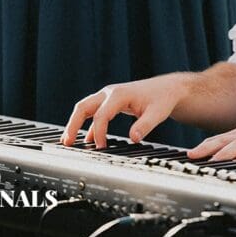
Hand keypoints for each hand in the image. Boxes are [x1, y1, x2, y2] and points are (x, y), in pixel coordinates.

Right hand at [61, 76, 186, 148]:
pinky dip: (87, 125)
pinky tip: (87, 139)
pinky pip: (93, 113)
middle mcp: (109, 93)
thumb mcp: (157, 113)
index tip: (101, 148)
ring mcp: (108, 96)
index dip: (99, 133)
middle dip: (73, 124)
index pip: (101, 115)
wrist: (167, 89)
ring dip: (76, 123)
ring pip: (85, 108)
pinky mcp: (111, 102)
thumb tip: (133, 138)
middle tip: (67, 142)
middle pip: (83, 107)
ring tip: (68, 141)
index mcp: (119, 95)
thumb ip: (145, 125)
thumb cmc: (162, 98)